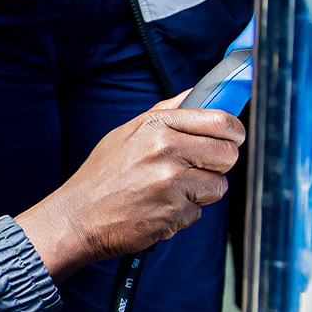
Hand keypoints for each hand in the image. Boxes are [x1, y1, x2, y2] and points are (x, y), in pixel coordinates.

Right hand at [18, 99, 243, 277]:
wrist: (78, 217)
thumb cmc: (103, 175)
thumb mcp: (128, 132)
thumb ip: (166, 112)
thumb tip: (197, 94)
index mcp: (156, 125)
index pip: (219, 121)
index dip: (234, 132)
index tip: (233, 138)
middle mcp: (166, 150)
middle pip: (228, 154)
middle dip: (219, 164)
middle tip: (199, 169)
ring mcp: (171, 183)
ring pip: (218, 186)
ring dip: (201, 192)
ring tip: (170, 191)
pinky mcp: (174, 212)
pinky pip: (199, 212)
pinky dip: (183, 214)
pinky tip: (159, 208)